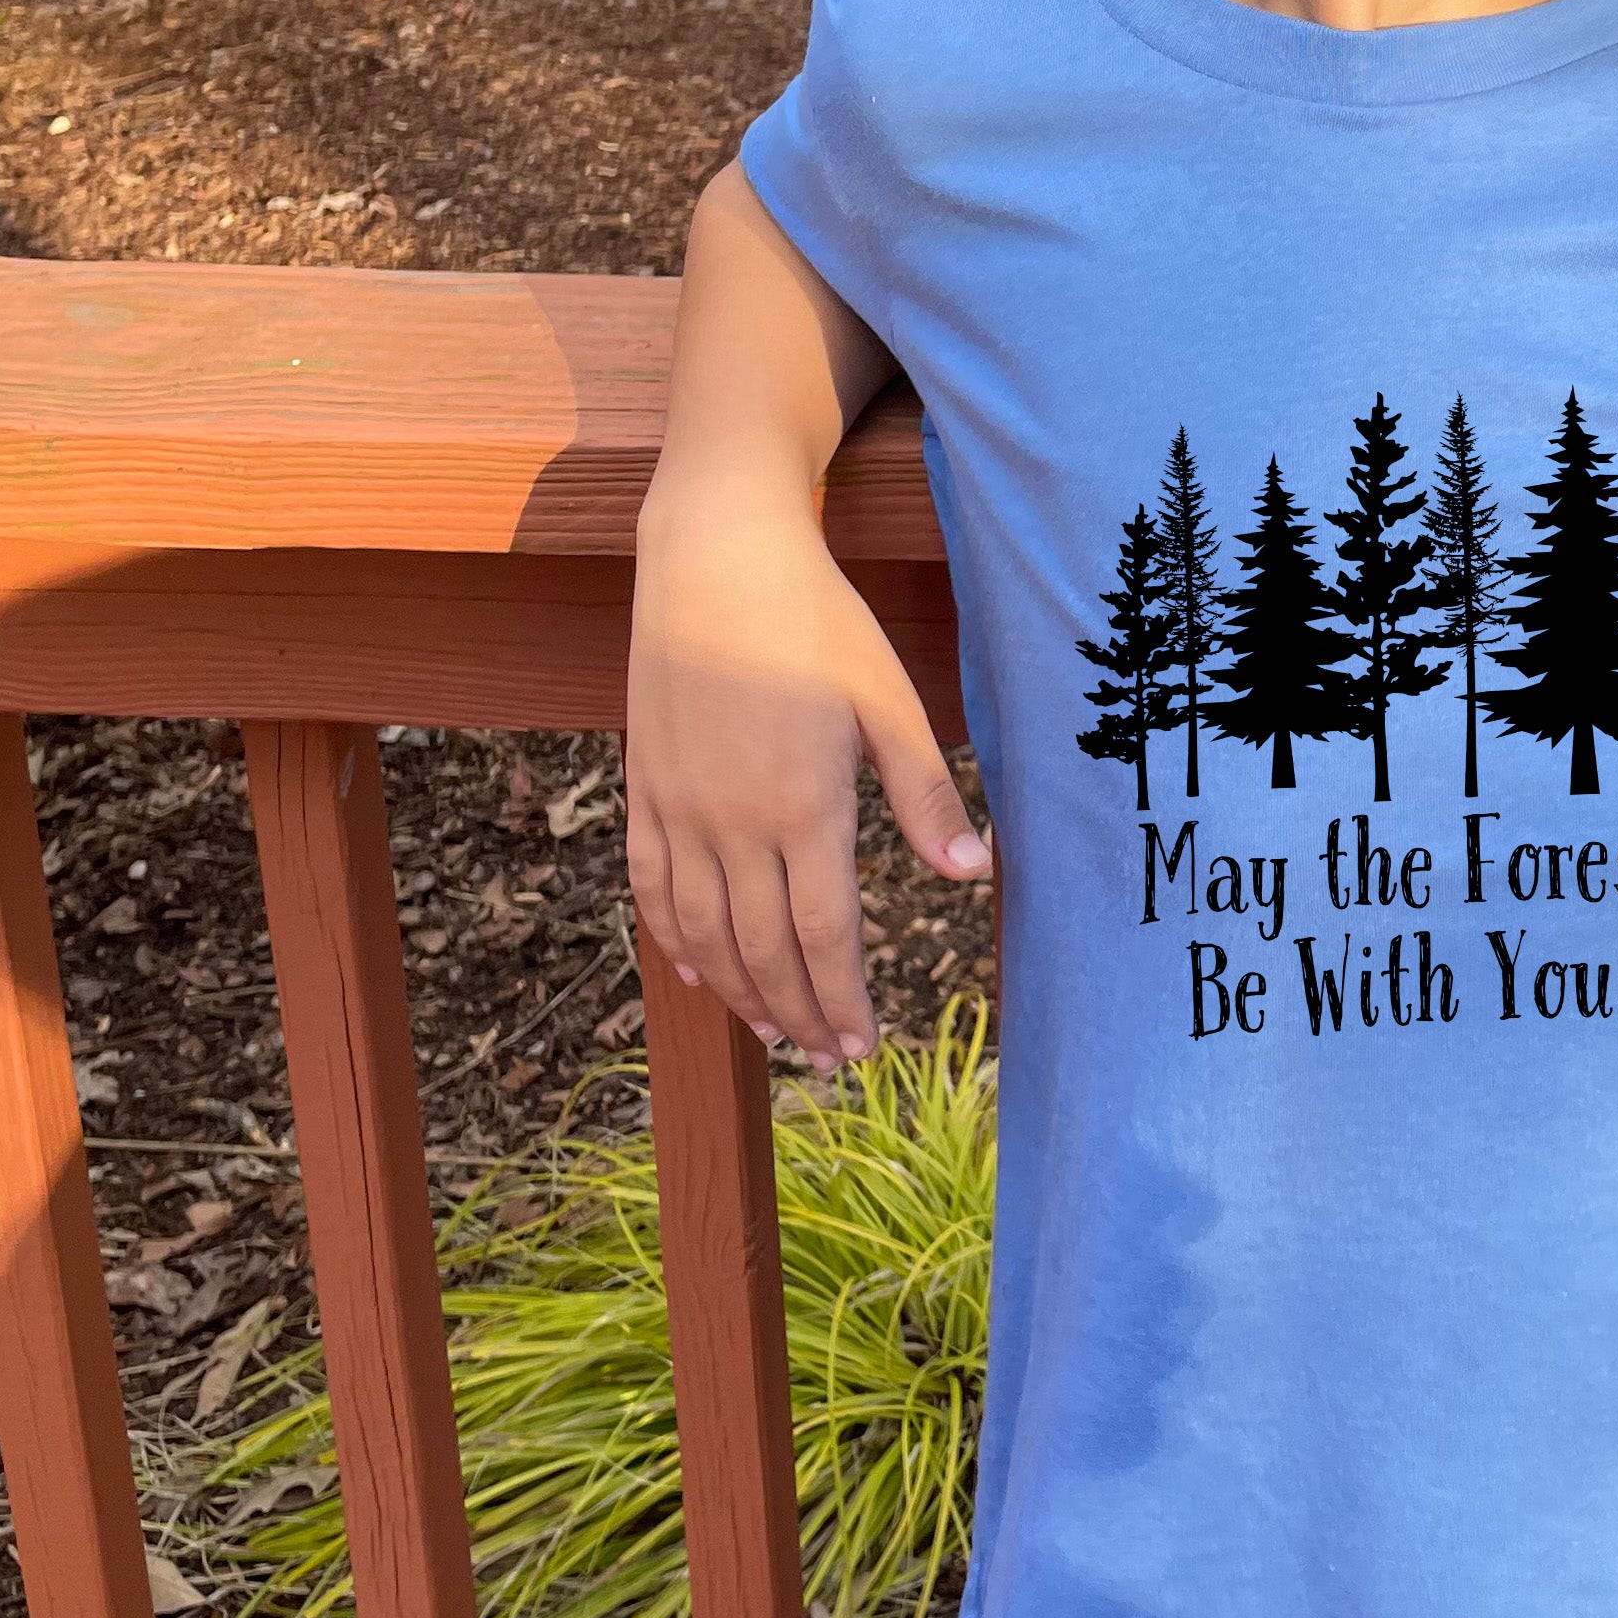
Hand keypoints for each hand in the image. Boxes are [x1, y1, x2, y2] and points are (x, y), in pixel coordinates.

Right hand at [627, 488, 987, 1069]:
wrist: (714, 559)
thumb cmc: (816, 622)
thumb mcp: (889, 700)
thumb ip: (927, 792)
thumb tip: (974, 873)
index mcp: (803, 806)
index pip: (821, 935)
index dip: (842, 998)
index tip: (862, 1046)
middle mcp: (731, 822)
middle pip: (761, 949)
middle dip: (798, 1012)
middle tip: (828, 1058)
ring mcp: (678, 808)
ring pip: (700, 931)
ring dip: (737, 991)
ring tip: (774, 1031)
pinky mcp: (644, 788)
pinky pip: (649, 886)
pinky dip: (671, 938)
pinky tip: (695, 970)